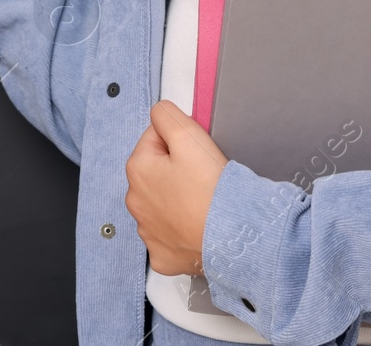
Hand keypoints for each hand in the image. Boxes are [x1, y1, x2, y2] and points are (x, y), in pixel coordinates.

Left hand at [125, 100, 227, 276]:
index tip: (197, 153)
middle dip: (175, 170)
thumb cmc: (213, 189)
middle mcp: (135, 203)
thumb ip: (166, 115)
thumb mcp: (188, 135)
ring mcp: (148, 232)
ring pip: (162, 205)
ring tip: (203, 202)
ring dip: (178, 200)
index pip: (154, 139)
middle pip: (156, 173)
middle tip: (203, 177)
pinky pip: (169, 238)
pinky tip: (197, 227)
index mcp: (137, 170)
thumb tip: (159, 114)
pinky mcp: (163, 256)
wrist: (235, 236)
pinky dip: (181, 232)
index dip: (179, 141)